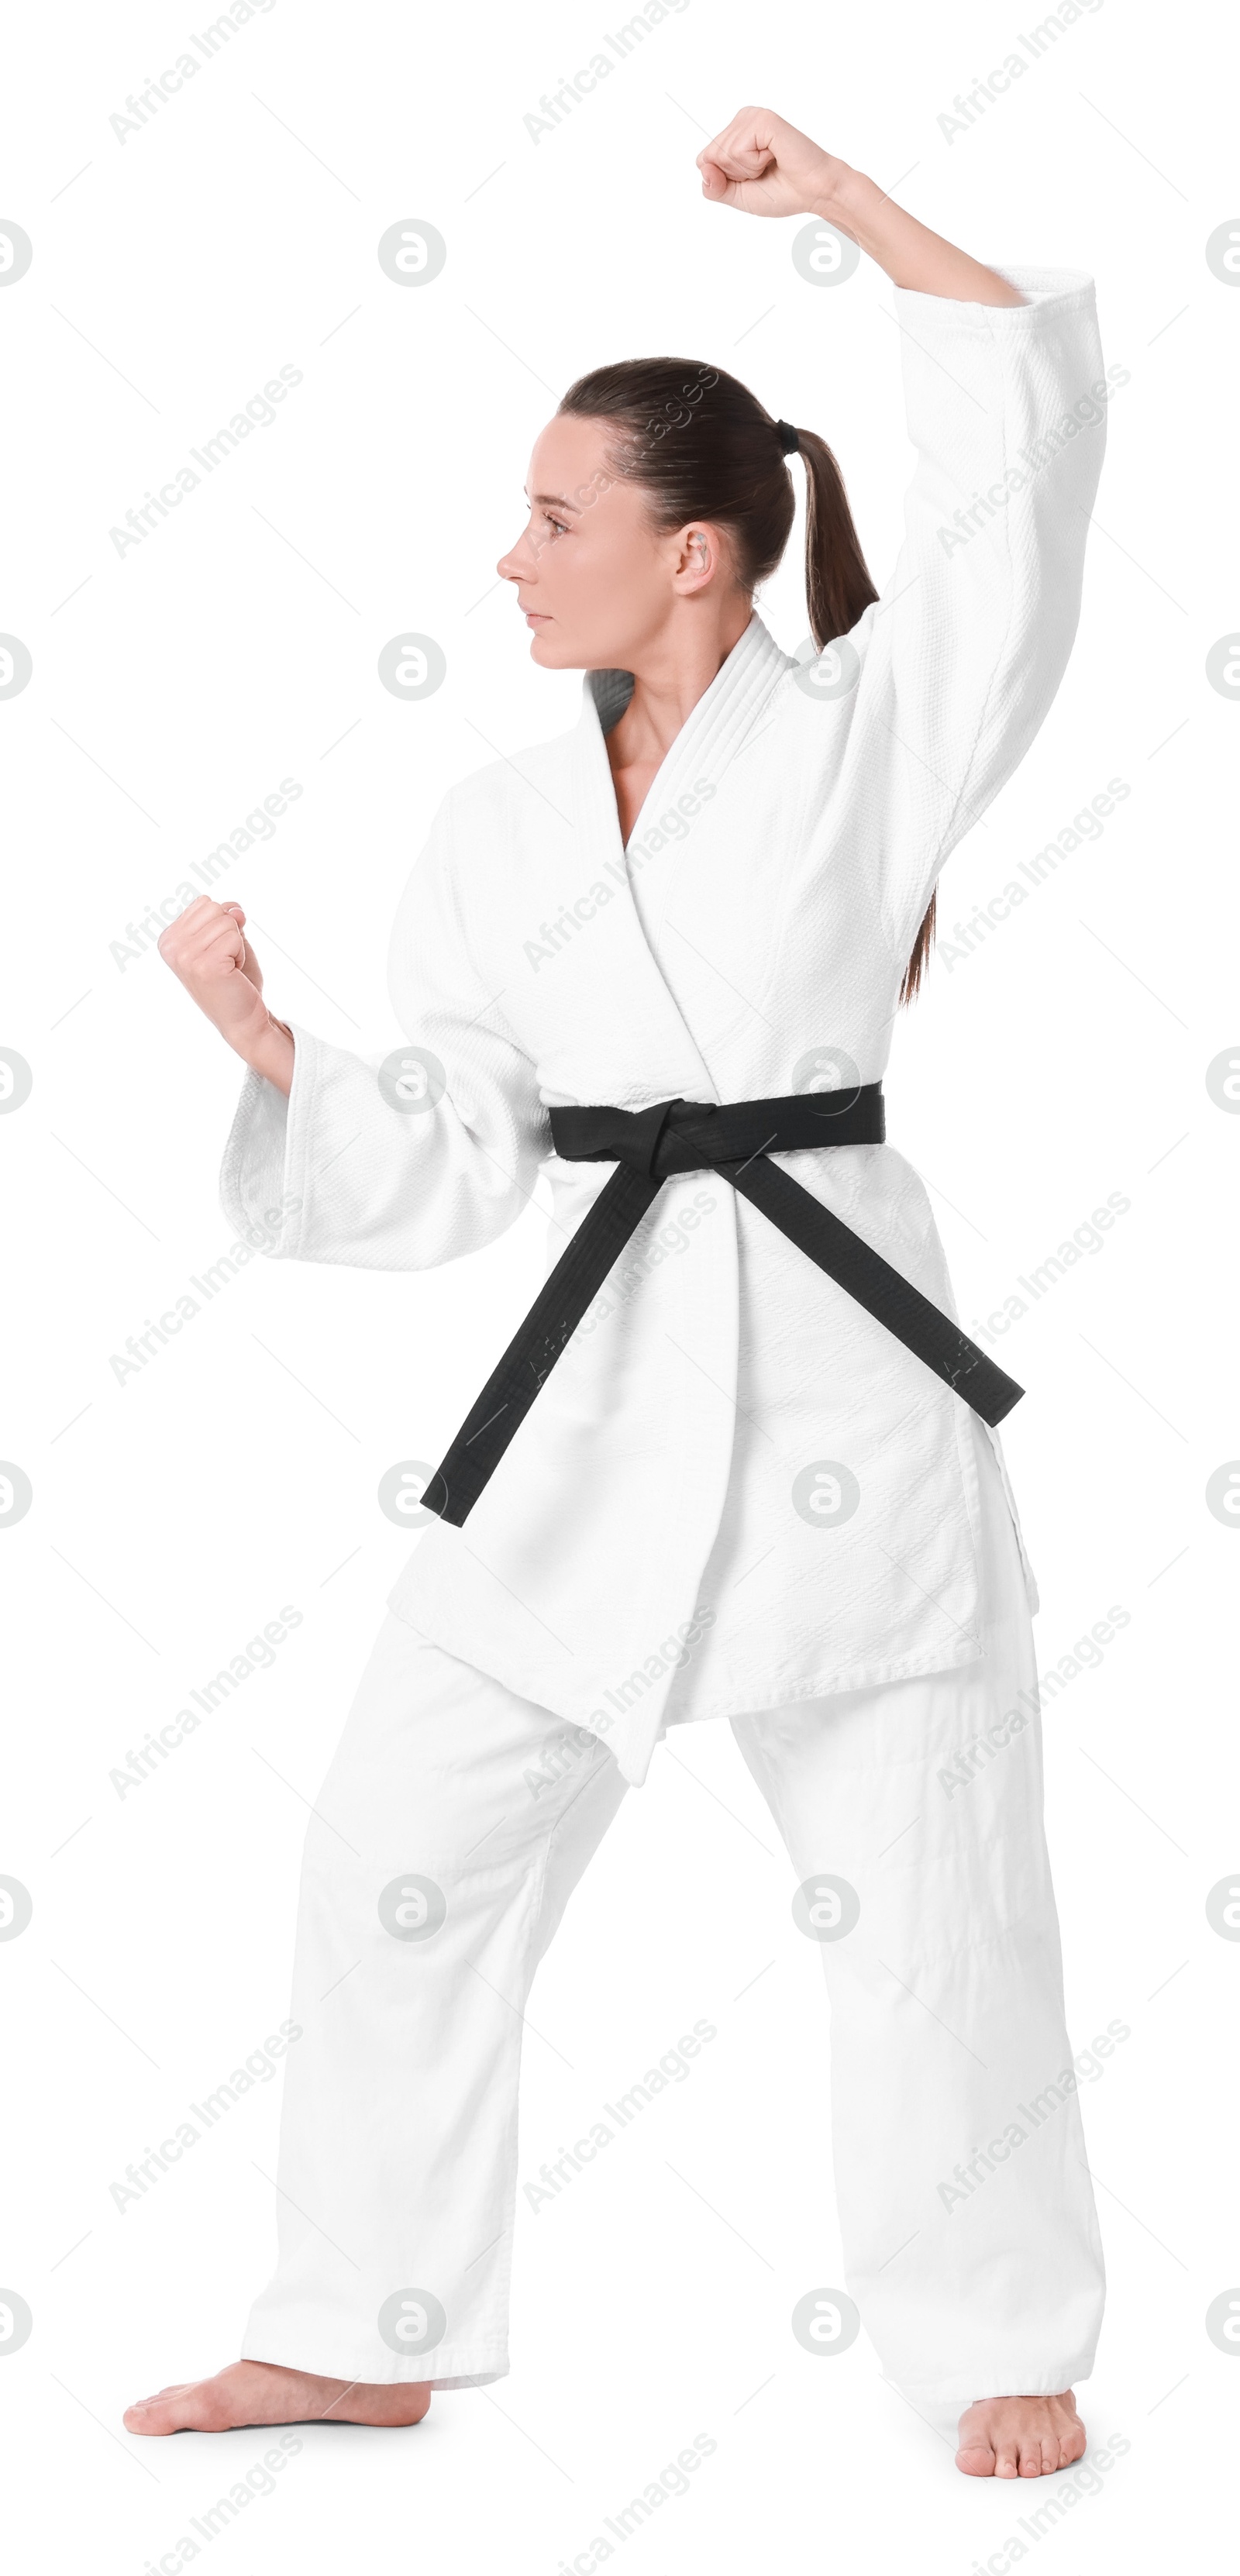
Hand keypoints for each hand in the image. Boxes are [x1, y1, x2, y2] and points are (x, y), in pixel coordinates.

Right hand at [158, 897, 293, 1091]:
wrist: (242, 1018)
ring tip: (228, 967)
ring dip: (236, 945)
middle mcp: (171, 947)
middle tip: (225, 960)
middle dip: (229, 932)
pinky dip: (241, 954)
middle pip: (215, 908)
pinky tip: (232, 973)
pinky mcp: (206, 965)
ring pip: (227, 921)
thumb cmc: (234, 979)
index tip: (216, 952)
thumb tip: (235, 909)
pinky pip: (236, 937)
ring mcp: (185, 957)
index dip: (221, 925)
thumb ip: (224, 916)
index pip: (205, 903)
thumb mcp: (225, 939)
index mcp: (169, 939)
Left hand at [697, 107, 843, 223]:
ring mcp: (752, 116)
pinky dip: (755, 164)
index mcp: (734, 133)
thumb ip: (714, 188)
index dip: (725, 180)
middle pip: (710, 158)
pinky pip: (738, 151)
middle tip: (764, 172)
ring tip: (770, 164)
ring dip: (747, 170)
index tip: (753, 178)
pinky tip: (774, 156)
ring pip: (722, 154)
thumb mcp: (737, 196)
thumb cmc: (782, 192)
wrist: (814, 193)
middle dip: (735, 176)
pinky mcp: (763, 120)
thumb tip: (703, 167)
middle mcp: (741, 119)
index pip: (703, 161)